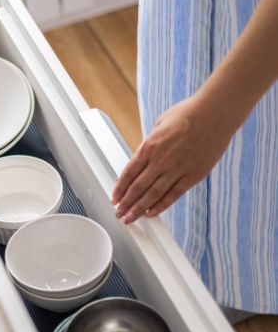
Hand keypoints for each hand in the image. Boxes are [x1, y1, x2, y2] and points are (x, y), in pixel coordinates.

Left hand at [111, 94, 236, 223]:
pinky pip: (174, 194)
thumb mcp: (159, 124)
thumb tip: (143, 154)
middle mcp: (160, 160)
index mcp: (149, 146)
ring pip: (153, 194)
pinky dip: (161, 205)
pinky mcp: (193, 175)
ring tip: (130, 218)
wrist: (215, 113)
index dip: (120, 188)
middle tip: (119, 213)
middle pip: (138, 187)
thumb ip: (150, 142)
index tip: (114, 198)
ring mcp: (177, 169)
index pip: (129, 172)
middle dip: (126, 203)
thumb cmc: (188, 114)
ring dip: (139, 208)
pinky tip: (151, 213)